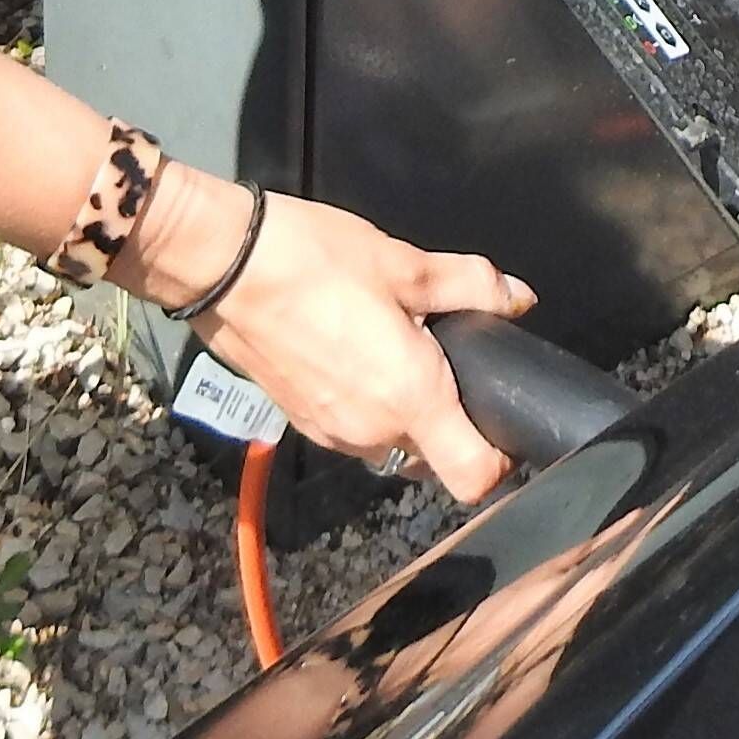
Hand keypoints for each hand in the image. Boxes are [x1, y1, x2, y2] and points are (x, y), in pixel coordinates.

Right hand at [158, 182, 536, 504]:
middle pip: (433, 455)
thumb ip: (470, 284)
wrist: (221, 264)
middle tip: (445, 354)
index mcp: (410, 399)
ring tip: (395, 344)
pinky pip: (354, 428)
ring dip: (404, 407)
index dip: (500, 460)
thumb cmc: (312, 260)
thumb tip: (517, 296)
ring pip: (391, 441)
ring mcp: (331, 433)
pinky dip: (366, 401)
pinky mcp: (300, 421)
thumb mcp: (403, 263)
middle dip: (448, 414)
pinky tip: (354, 348)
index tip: (503, 417)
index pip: (474, 478)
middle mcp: (371, 432)